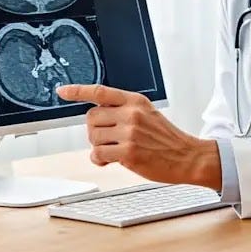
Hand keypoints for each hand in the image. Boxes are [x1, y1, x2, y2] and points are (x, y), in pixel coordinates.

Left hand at [56, 84, 222, 189]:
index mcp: (135, 101)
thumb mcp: (148, 114)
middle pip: (91, 118)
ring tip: (115, 150)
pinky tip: (111, 160)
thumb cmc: (167, 139)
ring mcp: (130, 133)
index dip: (78, 91)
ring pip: (92, 137)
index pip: (100, 92)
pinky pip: (98, 154)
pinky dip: (100, 160)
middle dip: (95, 130)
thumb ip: (124, 110)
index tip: (63, 91)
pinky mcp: (128, 153)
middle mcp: (131, 114)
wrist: (188, 157)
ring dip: (99, 146)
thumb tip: (96, 116)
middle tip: (109, 138)